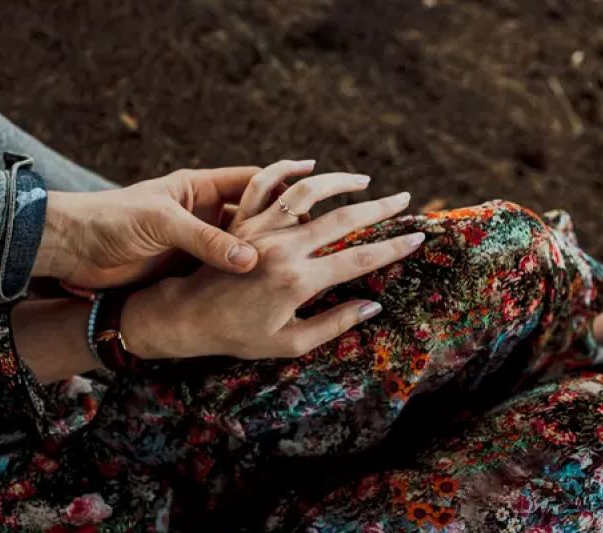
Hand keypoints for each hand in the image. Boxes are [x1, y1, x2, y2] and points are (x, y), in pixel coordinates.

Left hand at [32, 165, 308, 287]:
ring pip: (246, 245)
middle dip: (287, 221)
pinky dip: (247, 276)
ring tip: (306, 259)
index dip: (287, 181)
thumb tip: (251, 260)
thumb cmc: (109, 221)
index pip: (253, 181)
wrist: (70, 250)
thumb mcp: (160, 224)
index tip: (320, 183)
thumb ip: (205, 240)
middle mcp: (203, 213)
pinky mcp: (189, 269)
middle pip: (257, 215)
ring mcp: (198, 242)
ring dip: (270, 252)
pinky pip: (226, 270)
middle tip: (323, 228)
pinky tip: (270, 285)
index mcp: (197, 189)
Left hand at [121, 160, 424, 359]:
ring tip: (365, 180)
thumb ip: (334, 324)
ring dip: (341, 183)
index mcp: (299, 281)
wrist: (184, 317)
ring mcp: (260, 230)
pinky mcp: (242, 220)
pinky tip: (309, 166)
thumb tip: (373, 306)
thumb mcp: (289, 343)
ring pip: (308, 193)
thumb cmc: (237, 337)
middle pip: (342, 219)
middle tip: (404, 198)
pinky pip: (266, 185)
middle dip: (379, 208)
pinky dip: (287, 171)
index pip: (358, 259)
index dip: (392, 248)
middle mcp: (283, 249)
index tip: (417, 237)